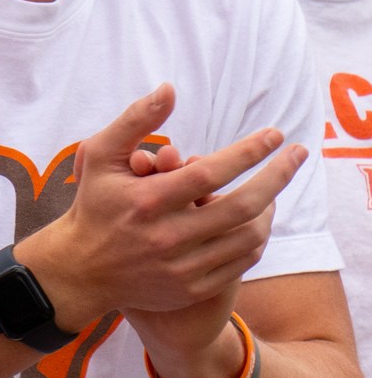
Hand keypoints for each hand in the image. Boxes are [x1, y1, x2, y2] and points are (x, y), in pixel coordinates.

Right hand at [22, 84, 304, 357]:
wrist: (79, 270)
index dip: (248, 152)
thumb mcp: (99, 156)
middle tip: (298, 154)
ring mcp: (181, 266)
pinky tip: (258, 220)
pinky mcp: (191, 288)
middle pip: (242, 206)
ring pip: (248, 236)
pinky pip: (241, 262)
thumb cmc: (93, 204)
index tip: (274, 135)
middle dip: (277, 176)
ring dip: (270, 208)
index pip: (210, 173)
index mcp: (146, 201)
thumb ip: (135, 121)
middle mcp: (166, 236)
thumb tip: (170, 89)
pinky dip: (256, 238)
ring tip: (275, 188)